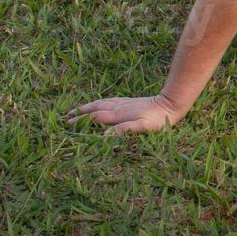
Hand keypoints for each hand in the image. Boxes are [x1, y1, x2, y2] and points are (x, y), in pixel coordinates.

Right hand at [65, 94, 181, 135]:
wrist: (170, 104)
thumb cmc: (158, 119)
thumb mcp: (142, 127)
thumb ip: (124, 129)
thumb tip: (104, 135)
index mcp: (119, 115)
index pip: (95, 118)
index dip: (81, 121)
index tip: (68, 124)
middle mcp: (118, 107)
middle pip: (95, 108)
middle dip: (80, 112)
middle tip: (67, 116)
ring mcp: (123, 103)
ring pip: (101, 103)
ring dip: (88, 106)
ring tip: (78, 109)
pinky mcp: (129, 101)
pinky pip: (109, 100)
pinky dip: (100, 102)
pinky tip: (101, 103)